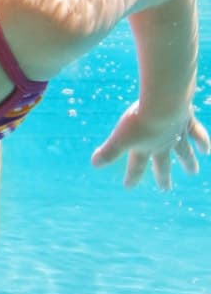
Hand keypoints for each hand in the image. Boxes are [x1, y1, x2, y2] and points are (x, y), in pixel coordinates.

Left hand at [91, 101, 209, 188]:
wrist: (164, 103)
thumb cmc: (140, 120)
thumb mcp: (120, 136)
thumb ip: (109, 151)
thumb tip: (95, 164)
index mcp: (145, 148)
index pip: (136, 166)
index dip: (131, 176)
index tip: (128, 187)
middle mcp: (163, 144)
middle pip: (162, 163)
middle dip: (162, 176)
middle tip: (165, 189)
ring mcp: (178, 134)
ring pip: (184, 152)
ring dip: (188, 162)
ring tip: (192, 172)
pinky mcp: (188, 120)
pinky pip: (197, 134)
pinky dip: (202, 142)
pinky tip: (205, 150)